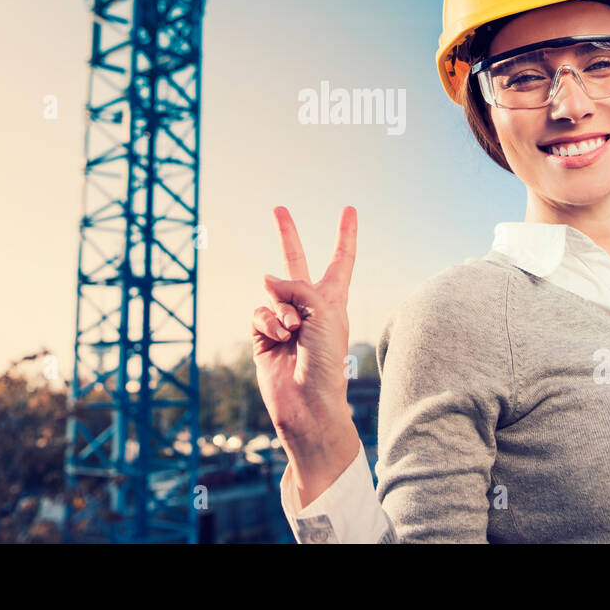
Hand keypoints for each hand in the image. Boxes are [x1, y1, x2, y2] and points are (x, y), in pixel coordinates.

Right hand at [252, 206, 357, 452]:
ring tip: (294, 333)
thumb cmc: (326, 358)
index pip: (341, 260)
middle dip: (287, 236)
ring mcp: (284, 319)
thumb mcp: (323, 311)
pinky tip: (279, 339)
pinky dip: (269, 323)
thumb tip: (264, 279)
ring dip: (284, 310)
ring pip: (273, 294)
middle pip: (296, 262)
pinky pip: (260, 313)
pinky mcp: (263, 335)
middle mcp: (308, 306)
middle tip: (279, 208)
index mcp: (333, 299)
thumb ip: (295, 286)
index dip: (345, 234)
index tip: (349, 209)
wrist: (308, 401)